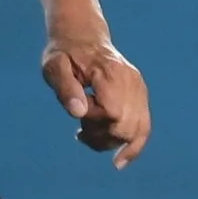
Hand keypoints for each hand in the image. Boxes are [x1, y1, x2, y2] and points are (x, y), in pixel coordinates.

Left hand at [41, 32, 150, 169]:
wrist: (82, 36)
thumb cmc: (64, 52)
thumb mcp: (53, 66)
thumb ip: (64, 88)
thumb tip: (78, 113)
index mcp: (111, 74)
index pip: (112, 113)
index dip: (94, 120)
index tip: (78, 110)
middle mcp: (132, 82)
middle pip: (126, 127)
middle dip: (101, 136)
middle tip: (80, 129)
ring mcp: (139, 89)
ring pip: (136, 131)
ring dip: (110, 141)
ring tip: (86, 134)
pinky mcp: (140, 95)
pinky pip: (144, 127)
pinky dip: (133, 147)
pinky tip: (119, 162)